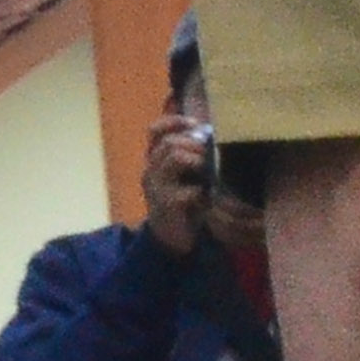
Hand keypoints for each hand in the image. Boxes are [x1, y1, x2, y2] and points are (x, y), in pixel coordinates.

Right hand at [137, 111, 209, 255]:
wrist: (170, 238)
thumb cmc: (182, 203)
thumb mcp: (184, 176)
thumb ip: (191, 156)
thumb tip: (209, 134)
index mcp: (154, 161)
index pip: (154, 131)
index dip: (173, 122)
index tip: (195, 123)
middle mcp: (150, 171)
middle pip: (169, 143)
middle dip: (192, 143)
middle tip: (207, 152)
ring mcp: (156, 188)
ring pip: (174, 157)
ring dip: (195, 160)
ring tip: (206, 170)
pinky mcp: (165, 205)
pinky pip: (185, 189)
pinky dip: (199, 191)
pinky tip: (204, 197)